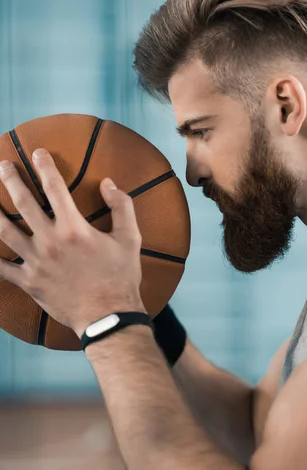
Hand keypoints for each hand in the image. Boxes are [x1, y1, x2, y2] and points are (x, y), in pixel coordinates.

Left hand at [0, 148, 145, 338]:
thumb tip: (108, 183)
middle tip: (3, 166)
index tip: (37, 153)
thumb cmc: (121, 277)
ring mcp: (35, 262)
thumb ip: (121, 206)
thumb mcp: (130, 239)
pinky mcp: (28, 282)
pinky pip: (0, 267)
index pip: (54, 187)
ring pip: (4, 230)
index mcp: (73, 228)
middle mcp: (49, 241)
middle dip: (11, 180)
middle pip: (23, 203)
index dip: (44, 166)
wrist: (108, 316)